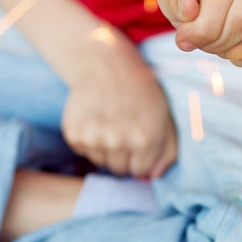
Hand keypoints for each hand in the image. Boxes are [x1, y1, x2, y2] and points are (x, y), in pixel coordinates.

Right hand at [61, 41, 177, 179]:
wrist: (104, 63)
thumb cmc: (140, 91)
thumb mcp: (165, 116)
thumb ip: (167, 152)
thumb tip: (152, 178)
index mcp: (145, 139)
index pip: (140, 172)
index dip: (140, 158)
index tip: (138, 141)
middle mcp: (119, 141)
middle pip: (119, 170)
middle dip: (124, 156)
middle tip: (124, 130)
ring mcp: (94, 138)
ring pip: (100, 162)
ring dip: (106, 149)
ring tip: (110, 122)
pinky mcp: (74, 134)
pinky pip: (84, 151)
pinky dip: (89, 140)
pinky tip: (95, 118)